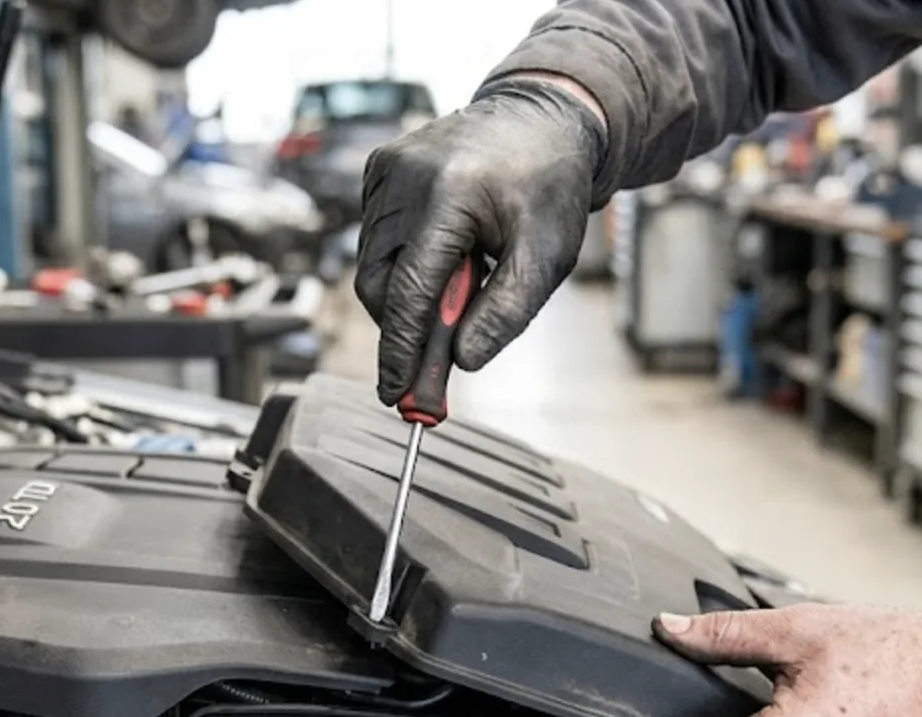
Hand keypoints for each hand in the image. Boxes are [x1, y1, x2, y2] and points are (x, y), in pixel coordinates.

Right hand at [355, 75, 605, 405]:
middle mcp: (406, 177)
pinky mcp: (378, 168)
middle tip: (434, 359)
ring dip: (408, 290)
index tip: (395, 394)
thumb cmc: (549, 187)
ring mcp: (386, 169)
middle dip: (403, 327)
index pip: (409, 292)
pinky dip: (402, 260)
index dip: (400, 351)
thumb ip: (506, 314)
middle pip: (379, 283)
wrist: (543, 118)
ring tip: (465, 274)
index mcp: (449, 194)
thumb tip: (461, 362)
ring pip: (373, 264)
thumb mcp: (547, 257)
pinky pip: (375, 237)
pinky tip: (446, 248)